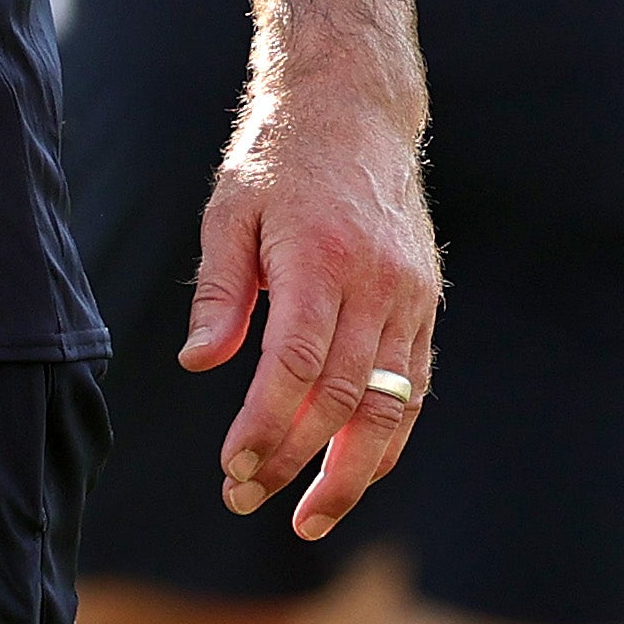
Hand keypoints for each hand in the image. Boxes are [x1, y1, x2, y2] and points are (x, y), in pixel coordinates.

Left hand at [181, 80, 439, 539]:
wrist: (354, 104)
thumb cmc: (278, 156)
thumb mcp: (229, 208)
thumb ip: (220, 291)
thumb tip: (199, 365)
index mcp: (320, 258)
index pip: (295, 367)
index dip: (266, 426)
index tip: (232, 467)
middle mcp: (375, 283)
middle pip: (341, 398)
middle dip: (294, 459)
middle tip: (245, 498)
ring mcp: (408, 295)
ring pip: (390, 405)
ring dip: (352, 472)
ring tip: (312, 519)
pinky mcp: (424, 301)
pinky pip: (413, 385)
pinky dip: (387, 435)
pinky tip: (355, 471)